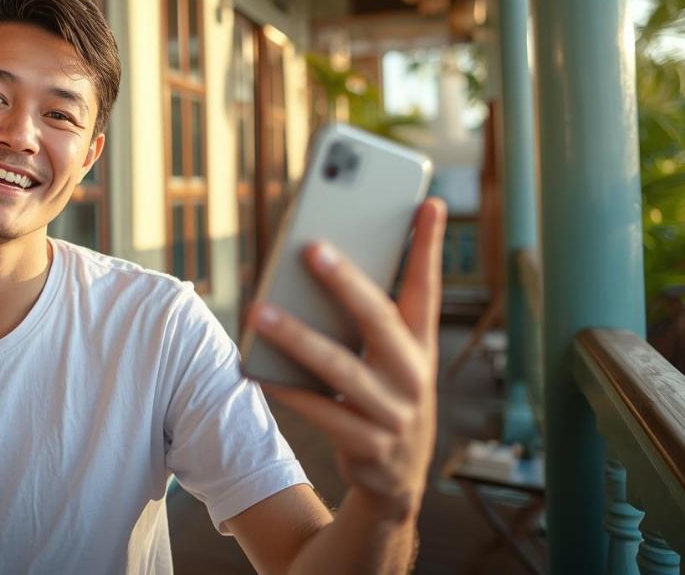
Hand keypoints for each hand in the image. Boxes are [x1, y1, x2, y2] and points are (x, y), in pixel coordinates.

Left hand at [248, 199, 446, 522]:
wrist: (396, 483)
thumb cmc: (382, 399)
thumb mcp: (391, 361)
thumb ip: (369, 319)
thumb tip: (323, 260)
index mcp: (420, 347)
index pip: (427, 288)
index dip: (427, 246)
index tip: (427, 201)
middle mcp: (413, 376)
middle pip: (379, 320)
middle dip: (346, 282)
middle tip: (312, 247)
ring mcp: (395, 414)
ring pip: (341, 369)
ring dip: (298, 337)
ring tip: (260, 311)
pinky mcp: (370, 447)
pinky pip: (320, 412)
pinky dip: (287, 389)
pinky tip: (257, 370)